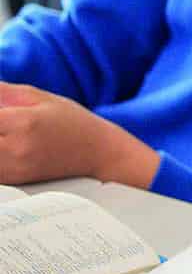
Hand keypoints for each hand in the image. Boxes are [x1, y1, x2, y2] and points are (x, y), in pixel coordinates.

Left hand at [0, 83, 159, 187]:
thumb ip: (2, 91)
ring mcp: (14, 169)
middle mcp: (15, 149)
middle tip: (0, 122)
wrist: (100, 154)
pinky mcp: (14, 182)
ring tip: (3, 133)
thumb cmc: (71, 122)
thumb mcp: (39, 98)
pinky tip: (4, 143)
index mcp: (22, 122)